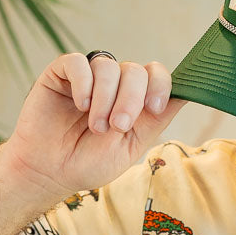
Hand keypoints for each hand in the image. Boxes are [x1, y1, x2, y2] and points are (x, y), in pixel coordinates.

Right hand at [1, 51, 187, 201]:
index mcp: (133, 100)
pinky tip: (81, 104)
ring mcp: (88, 77)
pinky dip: (84, 82)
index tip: (155, 107)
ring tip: (95, 126)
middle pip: (135, 70)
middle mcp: (113, 84)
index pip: (156, 74)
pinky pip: (78, 62)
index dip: (161, 85)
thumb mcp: (130, 146)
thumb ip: (154, 120)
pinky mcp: (61, 73)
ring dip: (106, 98)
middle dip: (131, 99)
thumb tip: (187, 94)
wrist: (49, 172)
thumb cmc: (88, 163)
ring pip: (109, 66)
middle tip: (117, 126)